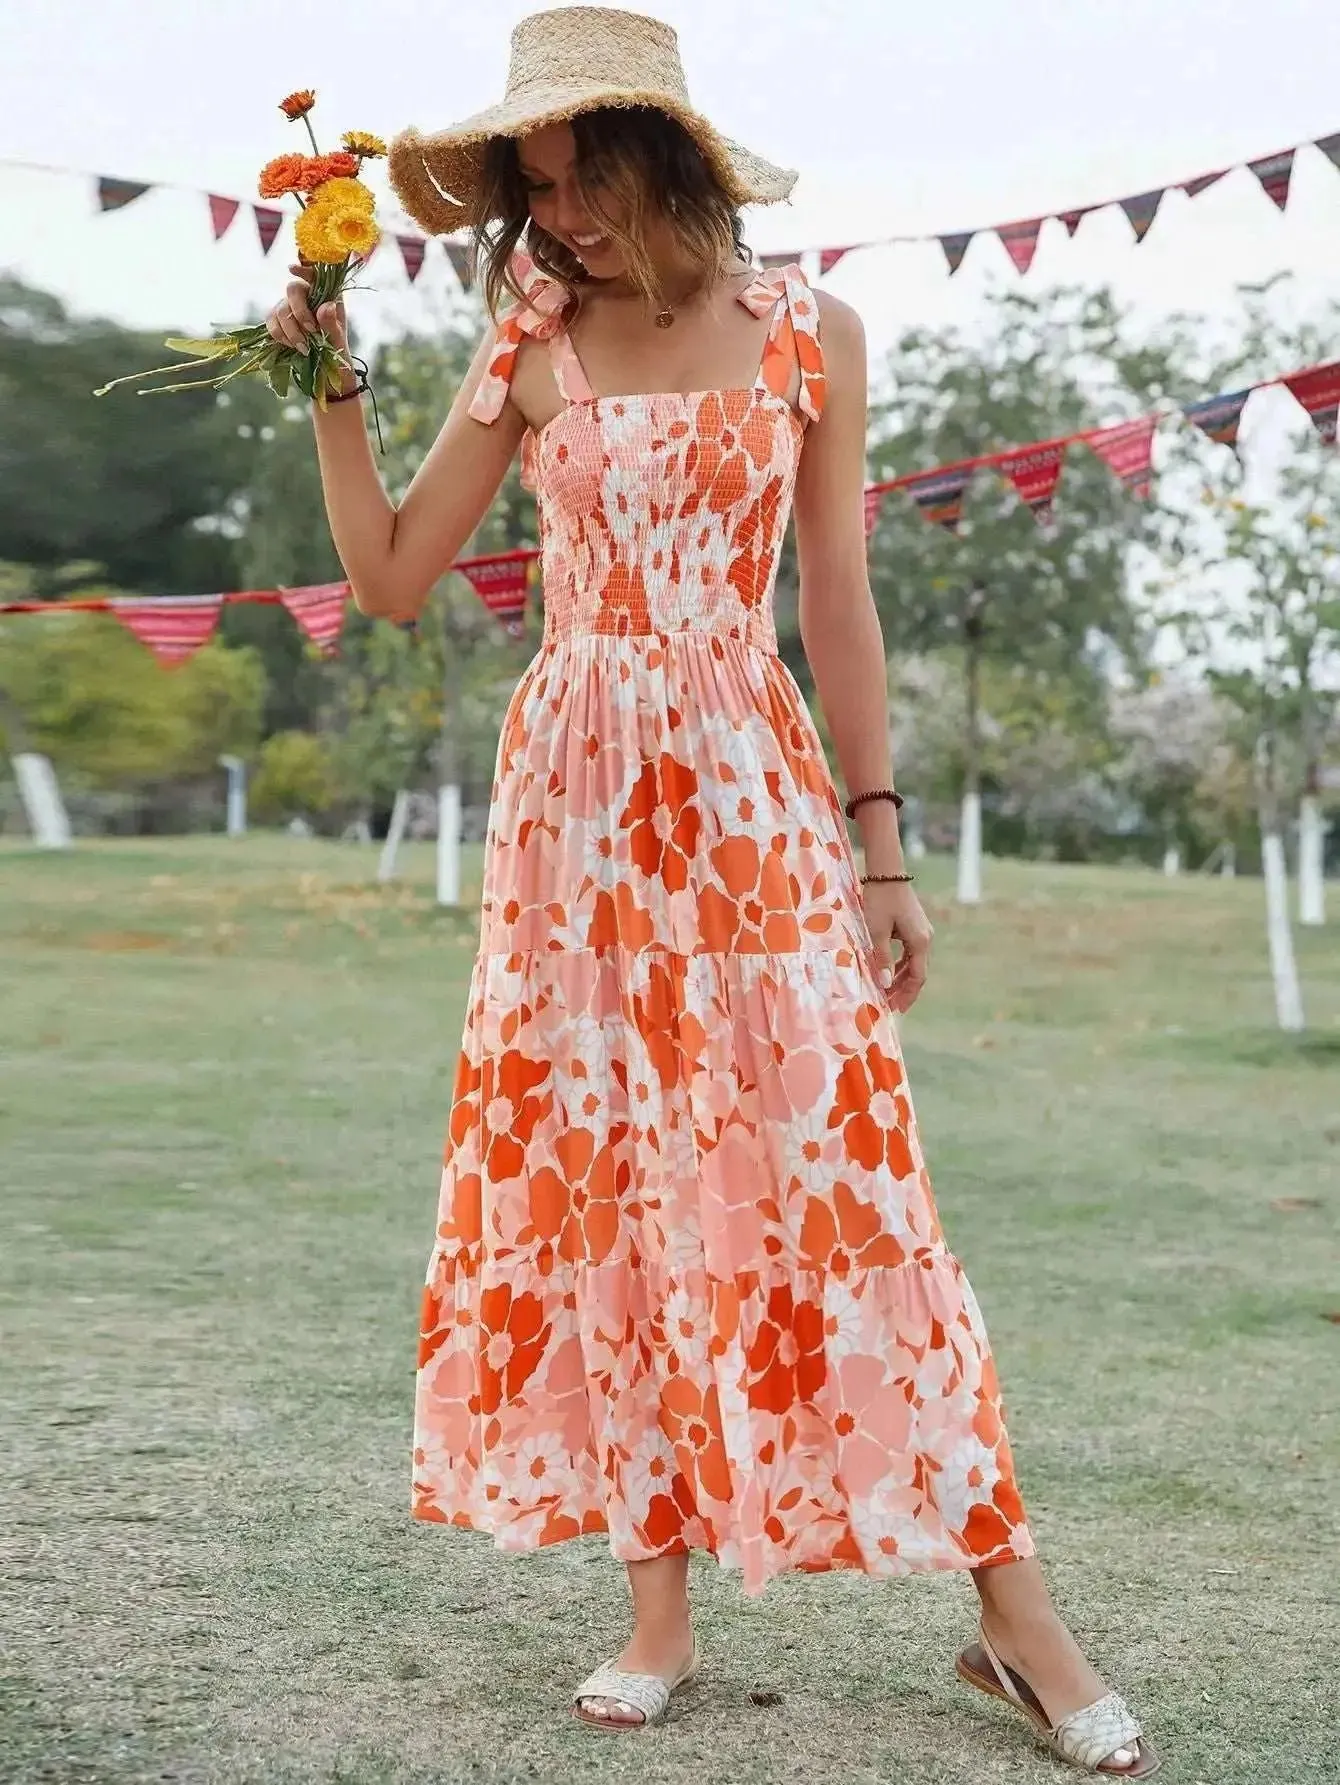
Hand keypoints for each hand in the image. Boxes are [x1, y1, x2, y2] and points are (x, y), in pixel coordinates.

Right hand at [265, 261, 348, 360]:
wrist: (326, 368)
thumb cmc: (335, 349)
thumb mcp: (338, 339)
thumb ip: (332, 323)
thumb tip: (326, 306)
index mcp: (325, 294)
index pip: (314, 274)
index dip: (303, 269)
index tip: (292, 269)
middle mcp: (306, 296)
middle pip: (292, 290)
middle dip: (299, 312)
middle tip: (311, 331)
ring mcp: (290, 306)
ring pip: (280, 308)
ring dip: (291, 330)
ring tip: (304, 348)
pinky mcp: (278, 320)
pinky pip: (271, 321)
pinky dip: (280, 335)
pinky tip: (291, 345)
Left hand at [862, 879, 932, 1012]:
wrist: (886, 872)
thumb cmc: (879, 900)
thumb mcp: (876, 931)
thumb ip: (881, 958)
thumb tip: (884, 983)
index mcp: (920, 942)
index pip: (917, 976)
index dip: (907, 994)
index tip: (897, 1009)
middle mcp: (925, 938)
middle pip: (918, 971)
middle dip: (904, 990)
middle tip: (890, 1006)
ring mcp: (921, 931)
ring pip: (913, 962)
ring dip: (901, 978)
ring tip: (888, 992)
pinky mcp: (913, 926)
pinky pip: (909, 952)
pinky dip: (900, 964)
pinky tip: (888, 971)